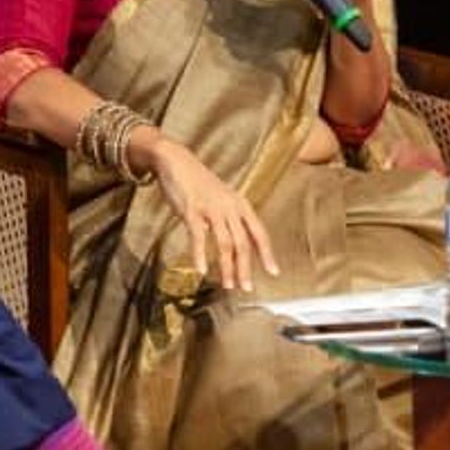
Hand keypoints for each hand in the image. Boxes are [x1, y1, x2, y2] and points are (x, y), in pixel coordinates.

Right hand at [130, 132, 278, 290]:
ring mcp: (211, 208)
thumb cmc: (198, 182)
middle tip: (246, 288)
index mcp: (240, 204)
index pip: (259, 232)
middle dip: (246, 268)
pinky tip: (202, 270)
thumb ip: (230, 219)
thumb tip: (235, 244)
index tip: (274, 272)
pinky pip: (198, 236)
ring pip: (224, 243)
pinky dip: (200, 255)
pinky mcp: (192, 210)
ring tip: (228, 285)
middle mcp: (230, 207)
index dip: (267, 253)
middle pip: (243, 243)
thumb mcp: (222, 198)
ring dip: (227, 267)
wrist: (176, 160)